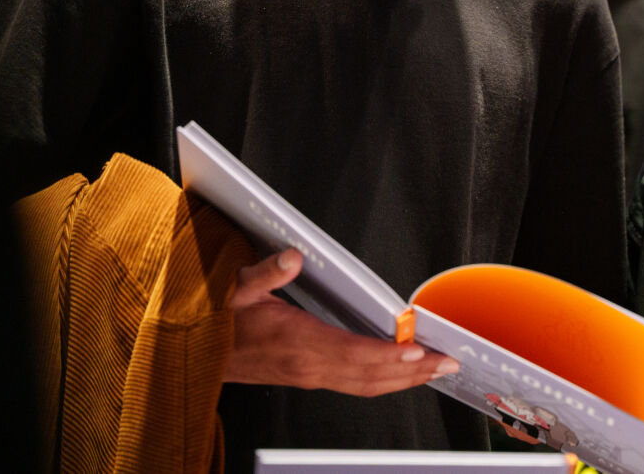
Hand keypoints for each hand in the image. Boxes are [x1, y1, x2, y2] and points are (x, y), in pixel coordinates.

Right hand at [224, 249, 460, 395]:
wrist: (197, 353)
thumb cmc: (218, 321)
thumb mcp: (235, 287)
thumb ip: (265, 273)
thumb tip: (293, 257)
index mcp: (295, 343)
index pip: (353, 354)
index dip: (389, 356)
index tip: (418, 351)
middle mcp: (307, 366)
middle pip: (370, 377)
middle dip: (412, 373)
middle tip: (446, 364)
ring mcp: (309, 376)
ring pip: (366, 385)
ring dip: (403, 380)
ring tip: (434, 370)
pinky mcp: (309, 378)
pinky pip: (355, 384)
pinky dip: (383, 380)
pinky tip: (400, 372)